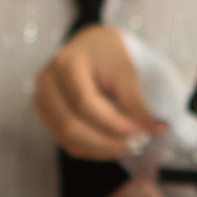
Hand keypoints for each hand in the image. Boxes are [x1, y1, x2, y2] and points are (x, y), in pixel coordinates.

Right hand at [35, 24, 162, 159]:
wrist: (90, 47)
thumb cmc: (108, 54)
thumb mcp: (125, 71)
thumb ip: (135, 102)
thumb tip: (155, 129)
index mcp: (65, 63)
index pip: (84, 103)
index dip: (113, 123)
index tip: (141, 131)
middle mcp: (46, 82)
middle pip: (71, 125)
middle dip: (107, 141)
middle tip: (137, 144)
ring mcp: (40, 99)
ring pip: (67, 138)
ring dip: (101, 149)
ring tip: (128, 146)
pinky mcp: (45, 115)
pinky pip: (66, 142)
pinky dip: (92, 149)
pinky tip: (112, 145)